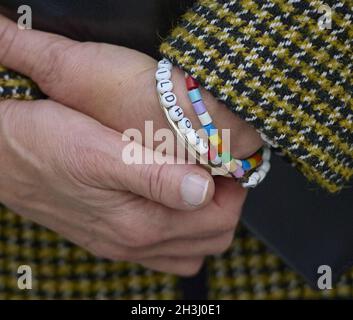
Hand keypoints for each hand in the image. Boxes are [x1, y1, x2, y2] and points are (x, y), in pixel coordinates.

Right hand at [0, 14, 259, 274]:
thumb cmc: (45, 144)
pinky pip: (162, 248)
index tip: (230, 163)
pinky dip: (179, 229)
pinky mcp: (110, 235)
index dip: (233, 191)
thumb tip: (202, 190)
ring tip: (200, 186)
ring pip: (188, 249)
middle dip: (225, 206)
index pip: (217, 221)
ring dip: (204, 220)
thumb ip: (153, 177)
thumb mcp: (100, 152)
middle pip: (210, 239)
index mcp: (139, 222)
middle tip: (219, 172)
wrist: (1, 157)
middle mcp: (134, 242)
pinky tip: (169, 203)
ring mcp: (122, 243)